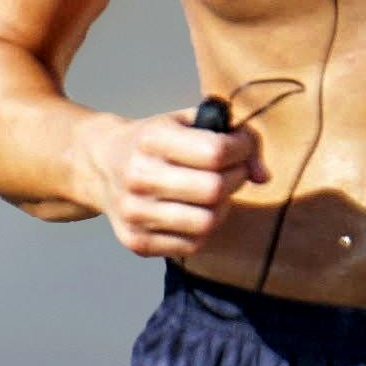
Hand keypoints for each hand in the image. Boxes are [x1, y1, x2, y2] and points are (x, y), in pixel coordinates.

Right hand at [84, 110, 260, 262]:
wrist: (101, 165)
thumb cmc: (155, 141)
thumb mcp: (187, 121)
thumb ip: (233, 136)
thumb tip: (264, 176)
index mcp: (151, 139)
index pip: (215, 151)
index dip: (242, 149)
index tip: (242, 147)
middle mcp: (138, 176)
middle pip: (214, 189)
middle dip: (236, 178)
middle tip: (233, 171)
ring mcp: (134, 213)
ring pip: (207, 222)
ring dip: (223, 207)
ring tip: (215, 193)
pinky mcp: (136, 241)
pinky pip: (193, 244)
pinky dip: (204, 228)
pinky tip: (196, 211)